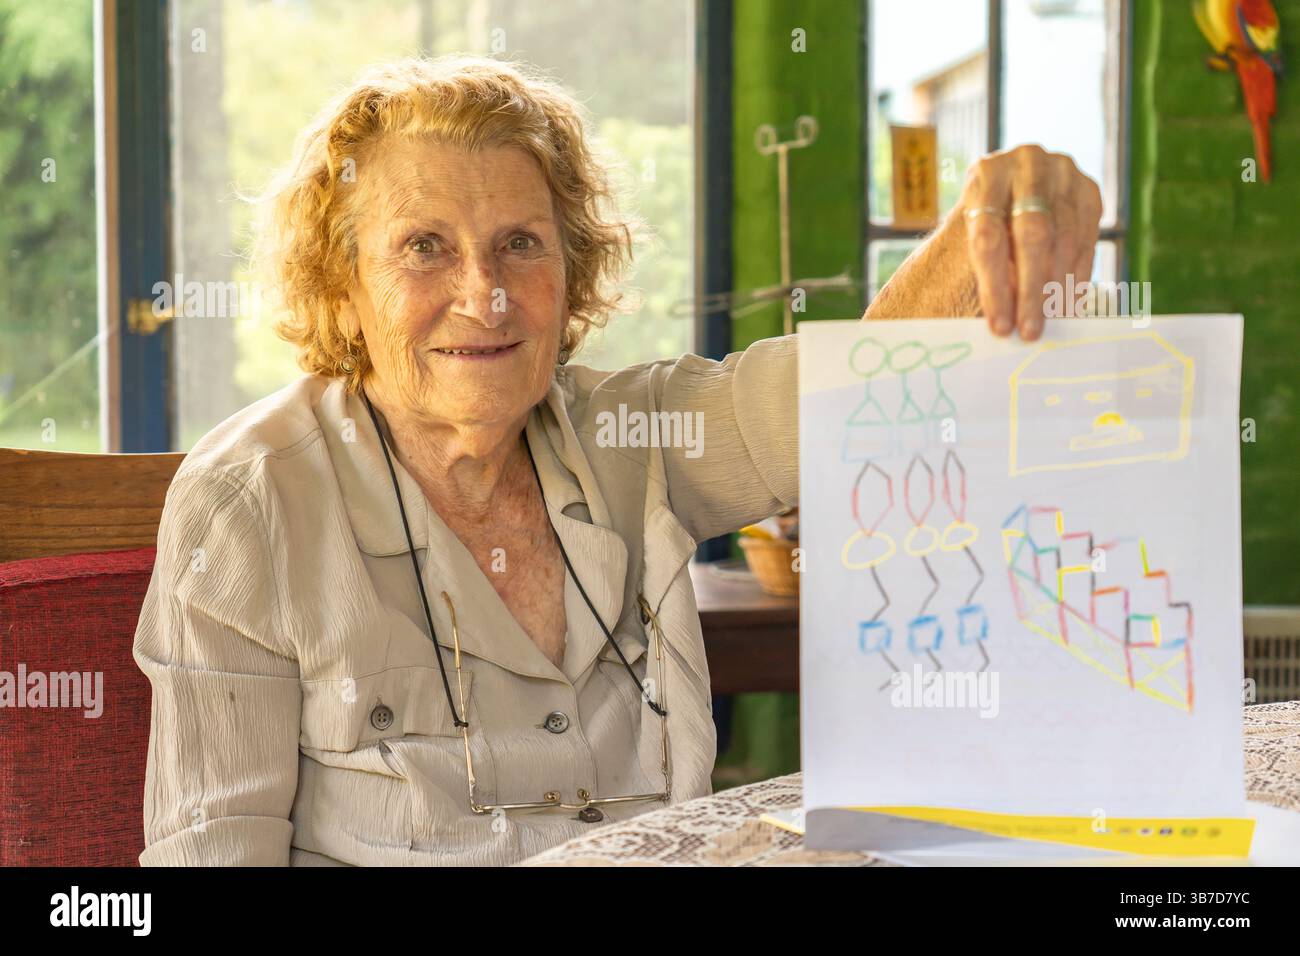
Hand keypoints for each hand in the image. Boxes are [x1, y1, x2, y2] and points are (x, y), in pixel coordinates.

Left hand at [956, 143, 1102, 340]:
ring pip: (1064, 238)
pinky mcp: (1088, 189)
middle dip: (1031, 290)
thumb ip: (977, 269)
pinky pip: (1087, 239)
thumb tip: (995, 328)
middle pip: (1032, 233)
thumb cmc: (978, 228)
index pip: (989, 236)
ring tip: (1049, 323)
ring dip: (1058, 288)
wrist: (1008, 193)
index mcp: (984, 174)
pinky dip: (1077, 276)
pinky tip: (1067, 304)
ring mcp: (1062, 172)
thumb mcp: (964, 240)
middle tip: (1030, 331)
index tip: (999, 327)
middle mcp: (1025, 163)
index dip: (995, 287)